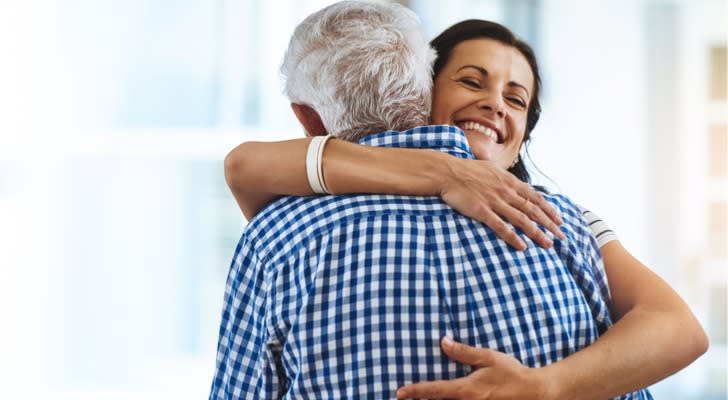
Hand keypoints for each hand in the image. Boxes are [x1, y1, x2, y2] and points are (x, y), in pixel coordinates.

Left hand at [396, 337, 547, 399]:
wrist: (536, 392)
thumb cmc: (512, 373)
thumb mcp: (488, 357)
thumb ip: (463, 352)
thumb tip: (442, 342)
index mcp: (466, 390)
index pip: (434, 390)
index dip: (415, 391)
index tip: (399, 392)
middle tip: (404, 398)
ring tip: (420, 399)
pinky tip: (447, 399)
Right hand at [439, 158, 563, 249]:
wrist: (448, 172)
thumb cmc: (467, 170)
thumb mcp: (492, 169)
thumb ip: (505, 179)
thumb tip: (514, 185)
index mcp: (510, 181)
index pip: (536, 198)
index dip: (549, 210)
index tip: (560, 221)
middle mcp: (506, 192)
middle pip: (533, 210)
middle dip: (550, 225)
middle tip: (562, 237)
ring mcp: (495, 202)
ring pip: (521, 220)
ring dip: (537, 233)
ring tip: (548, 244)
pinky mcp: (482, 211)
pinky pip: (500, 226)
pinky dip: (513, 237)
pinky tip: (523, 246)